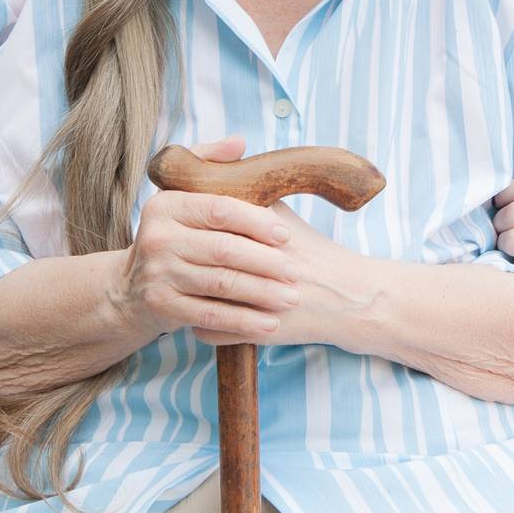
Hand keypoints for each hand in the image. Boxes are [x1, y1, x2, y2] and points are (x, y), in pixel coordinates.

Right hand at [118, 137, 302, 342]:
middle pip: (223, 250)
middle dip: (265, 262)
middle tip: (295, 271)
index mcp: (167, 205)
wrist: (130, 288)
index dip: (256, 221)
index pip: (220, 209)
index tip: (285, 234)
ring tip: (290, 297)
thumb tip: (240, 143)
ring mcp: (158, 275)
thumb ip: (209, 161)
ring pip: (221, 284)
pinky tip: (269, 324)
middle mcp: (157, 238)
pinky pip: (210, 316)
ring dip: (261, 293)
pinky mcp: (162, 308)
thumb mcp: (181, 192)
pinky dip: (243, 321)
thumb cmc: (174, 233)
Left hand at [189, 199, 369, 350]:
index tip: (174, 230)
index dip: (189, 227)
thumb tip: (211, 181)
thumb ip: (249, 199)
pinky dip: (199, 324)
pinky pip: (211, 329)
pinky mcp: (261, 330)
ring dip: (186, 294)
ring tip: (178, 288)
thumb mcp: (283, 216)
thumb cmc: (315, 253)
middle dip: (181, 261)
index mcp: (266, 227)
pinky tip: (195, 315)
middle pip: (203, 260)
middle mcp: (262, 261)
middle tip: (163, 260)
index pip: (214, 221)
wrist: (350, 297)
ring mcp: (260, 298)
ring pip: (202, 297)